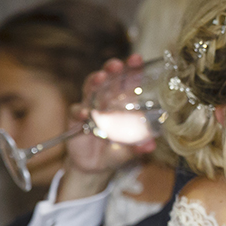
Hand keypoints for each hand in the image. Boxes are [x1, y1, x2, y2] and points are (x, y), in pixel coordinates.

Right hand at [58, 55, 155, 201]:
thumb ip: (138, 146)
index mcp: (124, 103)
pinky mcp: (76, 120)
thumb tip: (149, 145)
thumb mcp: (130, 150)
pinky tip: (84, 113)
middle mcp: (107, 101)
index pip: (129, 83)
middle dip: (113, 70)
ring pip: (92, 90)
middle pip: (110, 80)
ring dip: (95, 82)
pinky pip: (76, 112)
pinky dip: (80, 111)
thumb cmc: (116, 151)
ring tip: (101, 77)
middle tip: (118, 64)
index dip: (133, 71)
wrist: (95, 165)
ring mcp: (90, 108)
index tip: (137, 60)